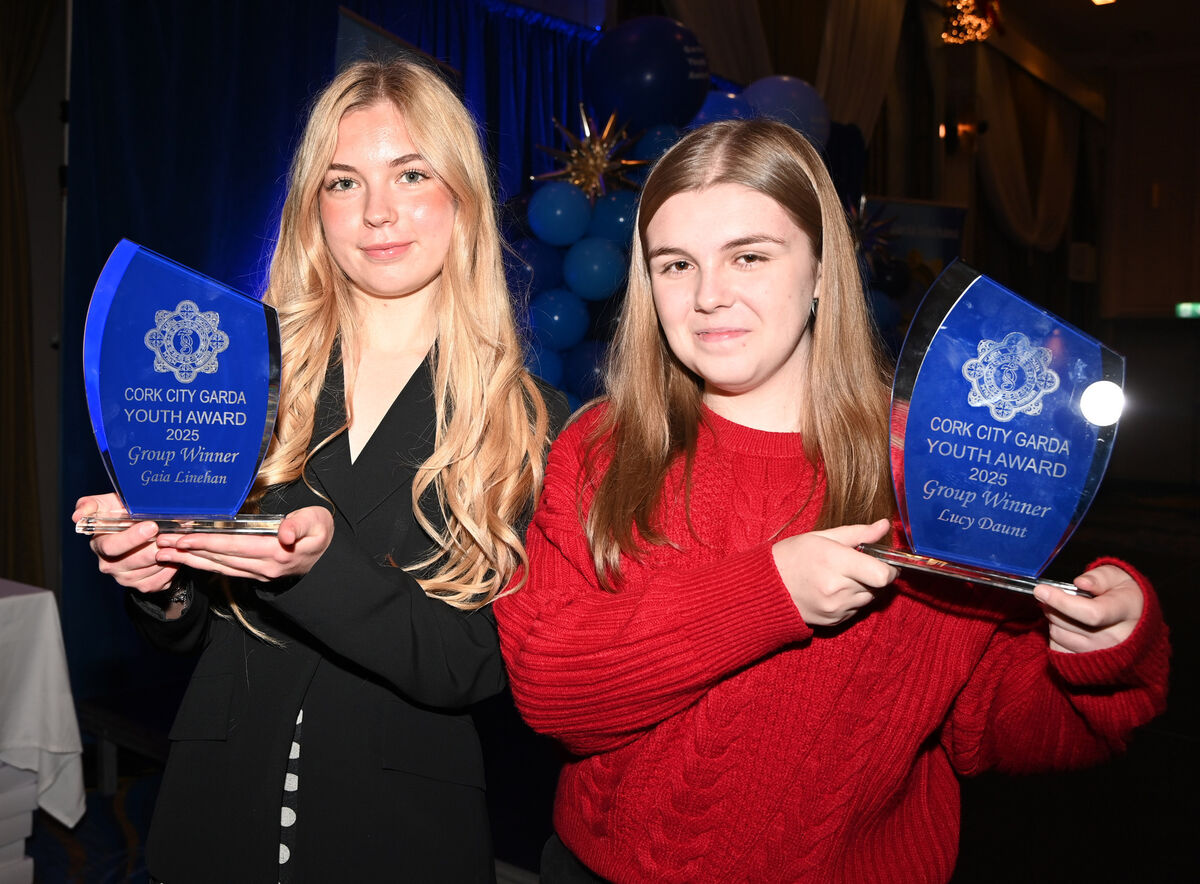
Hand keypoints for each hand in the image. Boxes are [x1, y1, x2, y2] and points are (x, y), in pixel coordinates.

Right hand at [72, 493, 177, 593]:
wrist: (143, 530)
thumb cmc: (123, 514)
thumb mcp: (107, 504)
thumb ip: (90, 505)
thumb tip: (77, 516)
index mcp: (100, 545)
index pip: (112, 547)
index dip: (132, 538)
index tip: (151, 526)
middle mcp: (109, 565)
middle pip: (133, 561)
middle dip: (153, 547)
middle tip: (169, 535)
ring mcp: (125, 578)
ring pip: (149, 572)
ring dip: (165, 557)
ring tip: (175, 542)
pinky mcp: (141, 585)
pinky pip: (159, 582)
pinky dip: (171, 569)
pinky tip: (174, 555)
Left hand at [153, 505, 333, 581]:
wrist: (328, 563)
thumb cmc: (321, 535)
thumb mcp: (318, 523)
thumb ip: (300, 525)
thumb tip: (284, 533)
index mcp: (276, 552)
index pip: (235, 546)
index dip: (208, 542)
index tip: (185, 538)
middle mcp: (263, 567)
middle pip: (219, 558)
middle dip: (189, 551)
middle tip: (161, 544)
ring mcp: (257, 574)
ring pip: (217, 567)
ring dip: (189, 560)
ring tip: (164, 553)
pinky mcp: (253, 575)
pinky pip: (223, 570)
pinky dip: (202, 564)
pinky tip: (188, 559)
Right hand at [772, 519, 898, 625]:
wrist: (765, 588)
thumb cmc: (791, 556)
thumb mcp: (821, 537)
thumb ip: (857, 533)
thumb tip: (883, 526)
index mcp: (834, 562)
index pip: (882, 575)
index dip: (889, 568)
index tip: (883, 562)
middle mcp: (837, 589)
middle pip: (878, 586)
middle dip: (873, 575)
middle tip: (855, 566)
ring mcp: (835, 608)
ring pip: (869, 598)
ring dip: (864, 588)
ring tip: (841, 577)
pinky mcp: (834, 621)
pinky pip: (856, 609)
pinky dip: (851, 599)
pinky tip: (833, 590)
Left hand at [1034, 564, 1144, 652]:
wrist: (1138, 624)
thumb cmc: (1124, 597)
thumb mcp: (1118, 577)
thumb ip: (1099, 577)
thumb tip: (1080, 582)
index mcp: (1126, 613)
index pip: (1091, 613)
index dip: (1061, 601)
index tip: (1041, 590)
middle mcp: (1116, 639)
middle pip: (1068, 623)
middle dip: (1052, 605)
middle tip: (1054, 595)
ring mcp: (1103, 655)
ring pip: (1058, 635)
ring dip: (1053, 619)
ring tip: (1065, 610)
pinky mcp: (1089, 666)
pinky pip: (1057, 648)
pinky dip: (1056, 635)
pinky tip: (1067, 625)